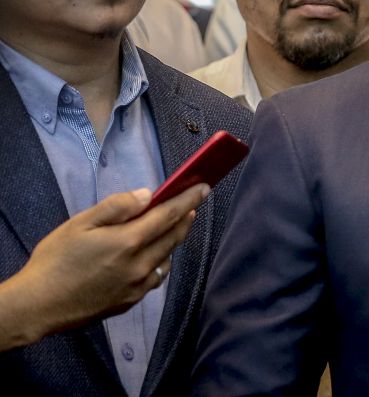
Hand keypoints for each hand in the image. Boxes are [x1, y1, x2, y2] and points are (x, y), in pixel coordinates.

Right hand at [0, 183, 208, 350]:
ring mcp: (137, 286)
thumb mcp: (80, 224)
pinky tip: (154, 255)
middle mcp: (140, 265)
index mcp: (128, 242)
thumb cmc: (55, 260)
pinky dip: (160, 261)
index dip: (188, 200)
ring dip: (174, 240)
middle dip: (185, 217)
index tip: (203, 188)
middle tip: (192, 203)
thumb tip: (147, 195)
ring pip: (167, 258)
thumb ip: (117, 207)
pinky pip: (156, 277)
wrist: (37, 306)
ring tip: (173, 225)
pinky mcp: (130, 302)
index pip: (169, 215)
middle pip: (173, 237)